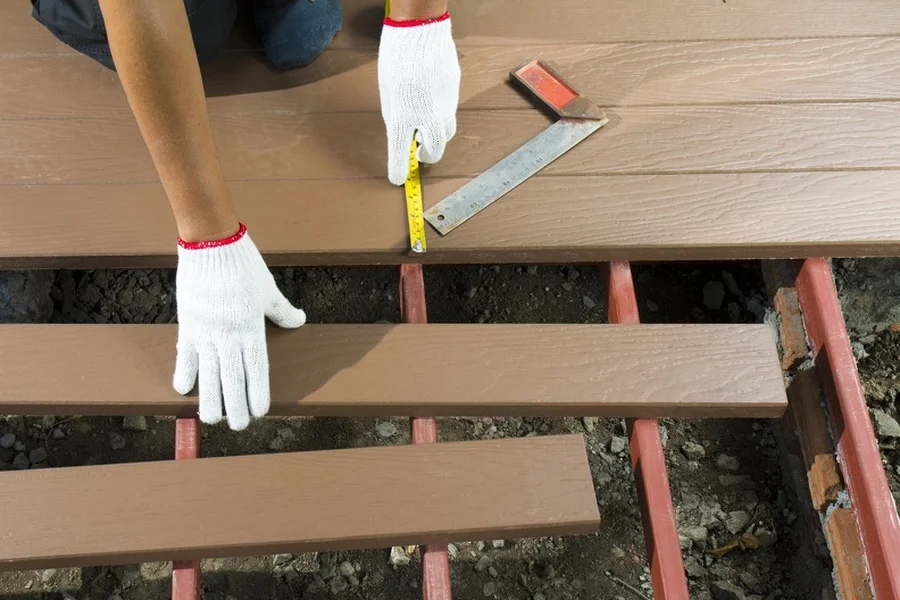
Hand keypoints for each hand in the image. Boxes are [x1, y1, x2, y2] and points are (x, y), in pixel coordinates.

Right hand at [172, 224, 305, 429]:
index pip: (256, 368)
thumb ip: (282, 311)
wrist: (211, 244)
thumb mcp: (268, 289)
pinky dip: (184, 372)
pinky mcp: (188, 323)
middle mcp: (229, 334)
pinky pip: (185, 354)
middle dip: (236, 404)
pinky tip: (183, 391)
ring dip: (210, 398)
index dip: (258, 391)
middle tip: (239, 426)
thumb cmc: (243, 265)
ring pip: (208, 373)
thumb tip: (299, 321)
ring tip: (212, 419)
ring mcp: (206, 330)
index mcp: (251, 327)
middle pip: (232, 377)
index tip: (261, 411)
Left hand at [378, 12, 460, 184]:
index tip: (398, 179)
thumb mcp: (389, 96)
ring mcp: (445, 108)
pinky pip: (450, 113)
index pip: (400, 157)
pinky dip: (441, 115)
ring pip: (446, 134)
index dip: (398, 172)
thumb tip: (405, 134)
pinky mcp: (455, 96)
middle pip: (434, 153)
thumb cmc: (396, 62)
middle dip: (425, 157)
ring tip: (424, 127)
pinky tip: (431, 102)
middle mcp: (428, 119)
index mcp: (403, 120)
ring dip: (435, 138)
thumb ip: (397, 119)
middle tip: (417, 152)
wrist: (419, 34)